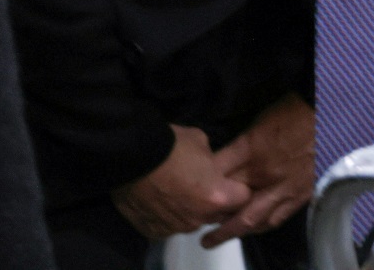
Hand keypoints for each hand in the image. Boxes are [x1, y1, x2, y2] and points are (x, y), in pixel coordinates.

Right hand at [112, 124, 251, 239]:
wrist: (130, 156)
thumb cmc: (171, 145)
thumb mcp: (202, 142)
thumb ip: (212, 161)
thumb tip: (210, 166)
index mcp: (217, 197)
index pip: (242, 198)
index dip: (237, 188)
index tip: (229, 181)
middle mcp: (199, 219)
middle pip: (217, 214)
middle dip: (214, 202)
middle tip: (201, 184)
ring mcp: (175, 228)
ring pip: (192, 221)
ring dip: (189, 210)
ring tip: (175, 190)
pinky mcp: (154, 232)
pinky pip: (168, 226)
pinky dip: (167, 215)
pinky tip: (158, 199)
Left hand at [202, 94, 316, 246]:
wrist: (330, 113)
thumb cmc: (293, 111)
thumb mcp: (257, 121)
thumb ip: (238, 146)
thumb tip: (216, 162)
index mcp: (252, 149)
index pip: (218, 176)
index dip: (202, 190)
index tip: (191, 197)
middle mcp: (266, 173)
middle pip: (233, 203)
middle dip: (215, 219)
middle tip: (202, 231)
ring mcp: (285, 186)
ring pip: (254, 218)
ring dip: (236, 230)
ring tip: (222, 235)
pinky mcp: (302, 193)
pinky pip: (278, 217)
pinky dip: (262, 226)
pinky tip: (254, 228)